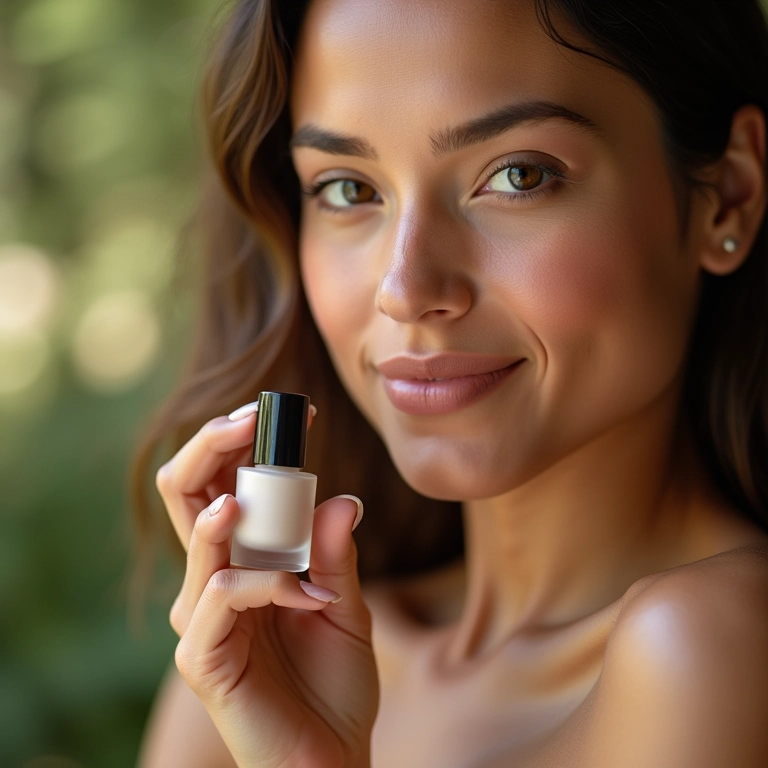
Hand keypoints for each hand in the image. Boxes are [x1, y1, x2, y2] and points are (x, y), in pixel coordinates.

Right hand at [156, 406, 378, 767]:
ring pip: (200, 531)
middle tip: (256, 418)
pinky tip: (306, 593)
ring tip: (286, 497)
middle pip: (185, 490)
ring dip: (244, 504)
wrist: (331, 755)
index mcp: (243, 559)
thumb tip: (344, 498)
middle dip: (215, 442)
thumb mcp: (345, 604)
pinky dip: (268, 580)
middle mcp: (214, 578)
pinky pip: (222, 593)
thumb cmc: (334, 680)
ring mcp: (204, 614)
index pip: (223, 483)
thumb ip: (335, 554)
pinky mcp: (203, 653)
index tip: (298, 412)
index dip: (247, 440)